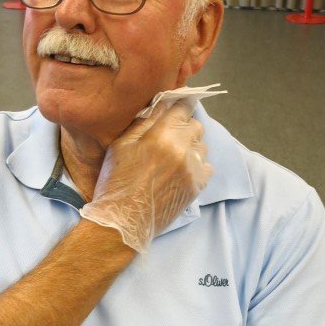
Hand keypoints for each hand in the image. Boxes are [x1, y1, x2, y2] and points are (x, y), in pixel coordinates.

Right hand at [80, 99, 212, 252]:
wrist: (123, 221)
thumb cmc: (116, 181)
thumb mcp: (121, 145)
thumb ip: (144, 122)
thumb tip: (162, 104)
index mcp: (163, 135)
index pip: (183, 108)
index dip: (180, 106)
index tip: (176, 108)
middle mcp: (183, 149)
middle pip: (196, 126)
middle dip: (184, 128)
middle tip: (169, 138)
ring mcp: (193, 169)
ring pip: (202, 147)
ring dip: (191, 147)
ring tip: (173, 158)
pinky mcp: (197, 186)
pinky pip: (207, 167)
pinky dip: (197, 166)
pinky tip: (180, 172)